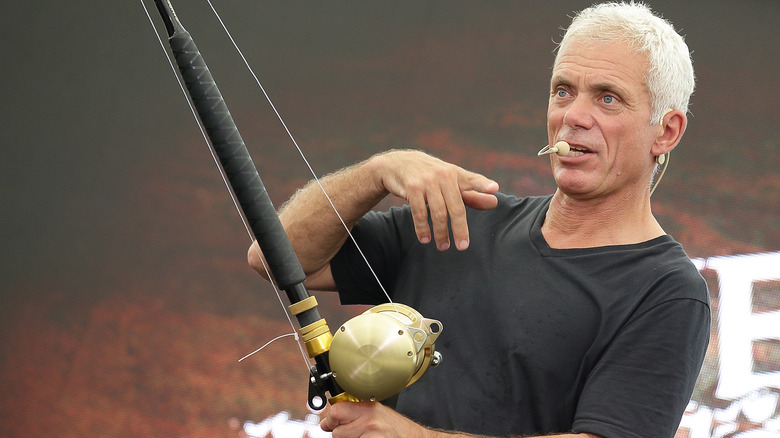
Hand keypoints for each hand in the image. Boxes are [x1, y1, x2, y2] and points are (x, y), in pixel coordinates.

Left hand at [321, 401, 431, 437]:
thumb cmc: (397, 429)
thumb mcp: (377, 413)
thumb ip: (355, 413)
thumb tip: (329, 420)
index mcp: (369, 408)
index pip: (336, 411)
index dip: (332, 419)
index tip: (333, 423)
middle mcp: (370, 421)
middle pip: (337, 431)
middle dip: (342, 435)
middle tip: (356, 433)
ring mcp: (371, 436)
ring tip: (365, 437)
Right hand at [372, 150, 498, 250]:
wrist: (397, 164)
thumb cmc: (430, 176)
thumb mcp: (451, 181)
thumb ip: (472, 194)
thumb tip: (494, 202)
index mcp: (455, 174)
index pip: (472, 180)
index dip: (482, 184)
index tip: (494, 188)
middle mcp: (443, 176)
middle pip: (456, 207)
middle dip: (460, 229)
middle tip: (463, 246)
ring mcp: (427, 181)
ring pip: (438, 212)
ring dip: (441, 233)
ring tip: (443, 246)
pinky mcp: (412, 188)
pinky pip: (419, 212)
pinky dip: (422, 228)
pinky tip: (425, 239)